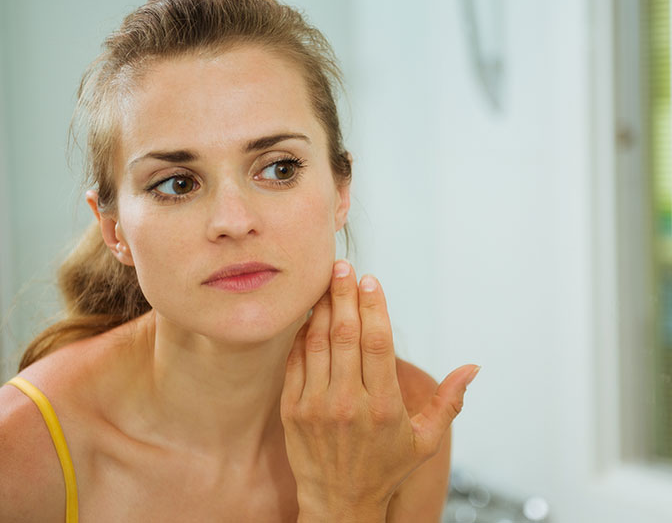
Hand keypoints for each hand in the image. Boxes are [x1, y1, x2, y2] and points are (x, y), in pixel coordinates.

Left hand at [280, 260, 478, 522]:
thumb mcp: (425, 441)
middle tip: (342, 266)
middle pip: (345, 334)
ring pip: (318, 342)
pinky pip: (296, 361)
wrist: (338, 503)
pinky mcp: (292, 410)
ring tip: (327, 282)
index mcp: (384, 406)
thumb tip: (473, 367)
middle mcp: (349, 403)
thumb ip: (448, 401)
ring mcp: (316, 406)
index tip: (371, 280)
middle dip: (344, 294)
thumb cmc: (385, 469)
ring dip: (323, 308)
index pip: (378, 342)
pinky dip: (303, 334)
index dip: (374, 306)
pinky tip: (311, 316)